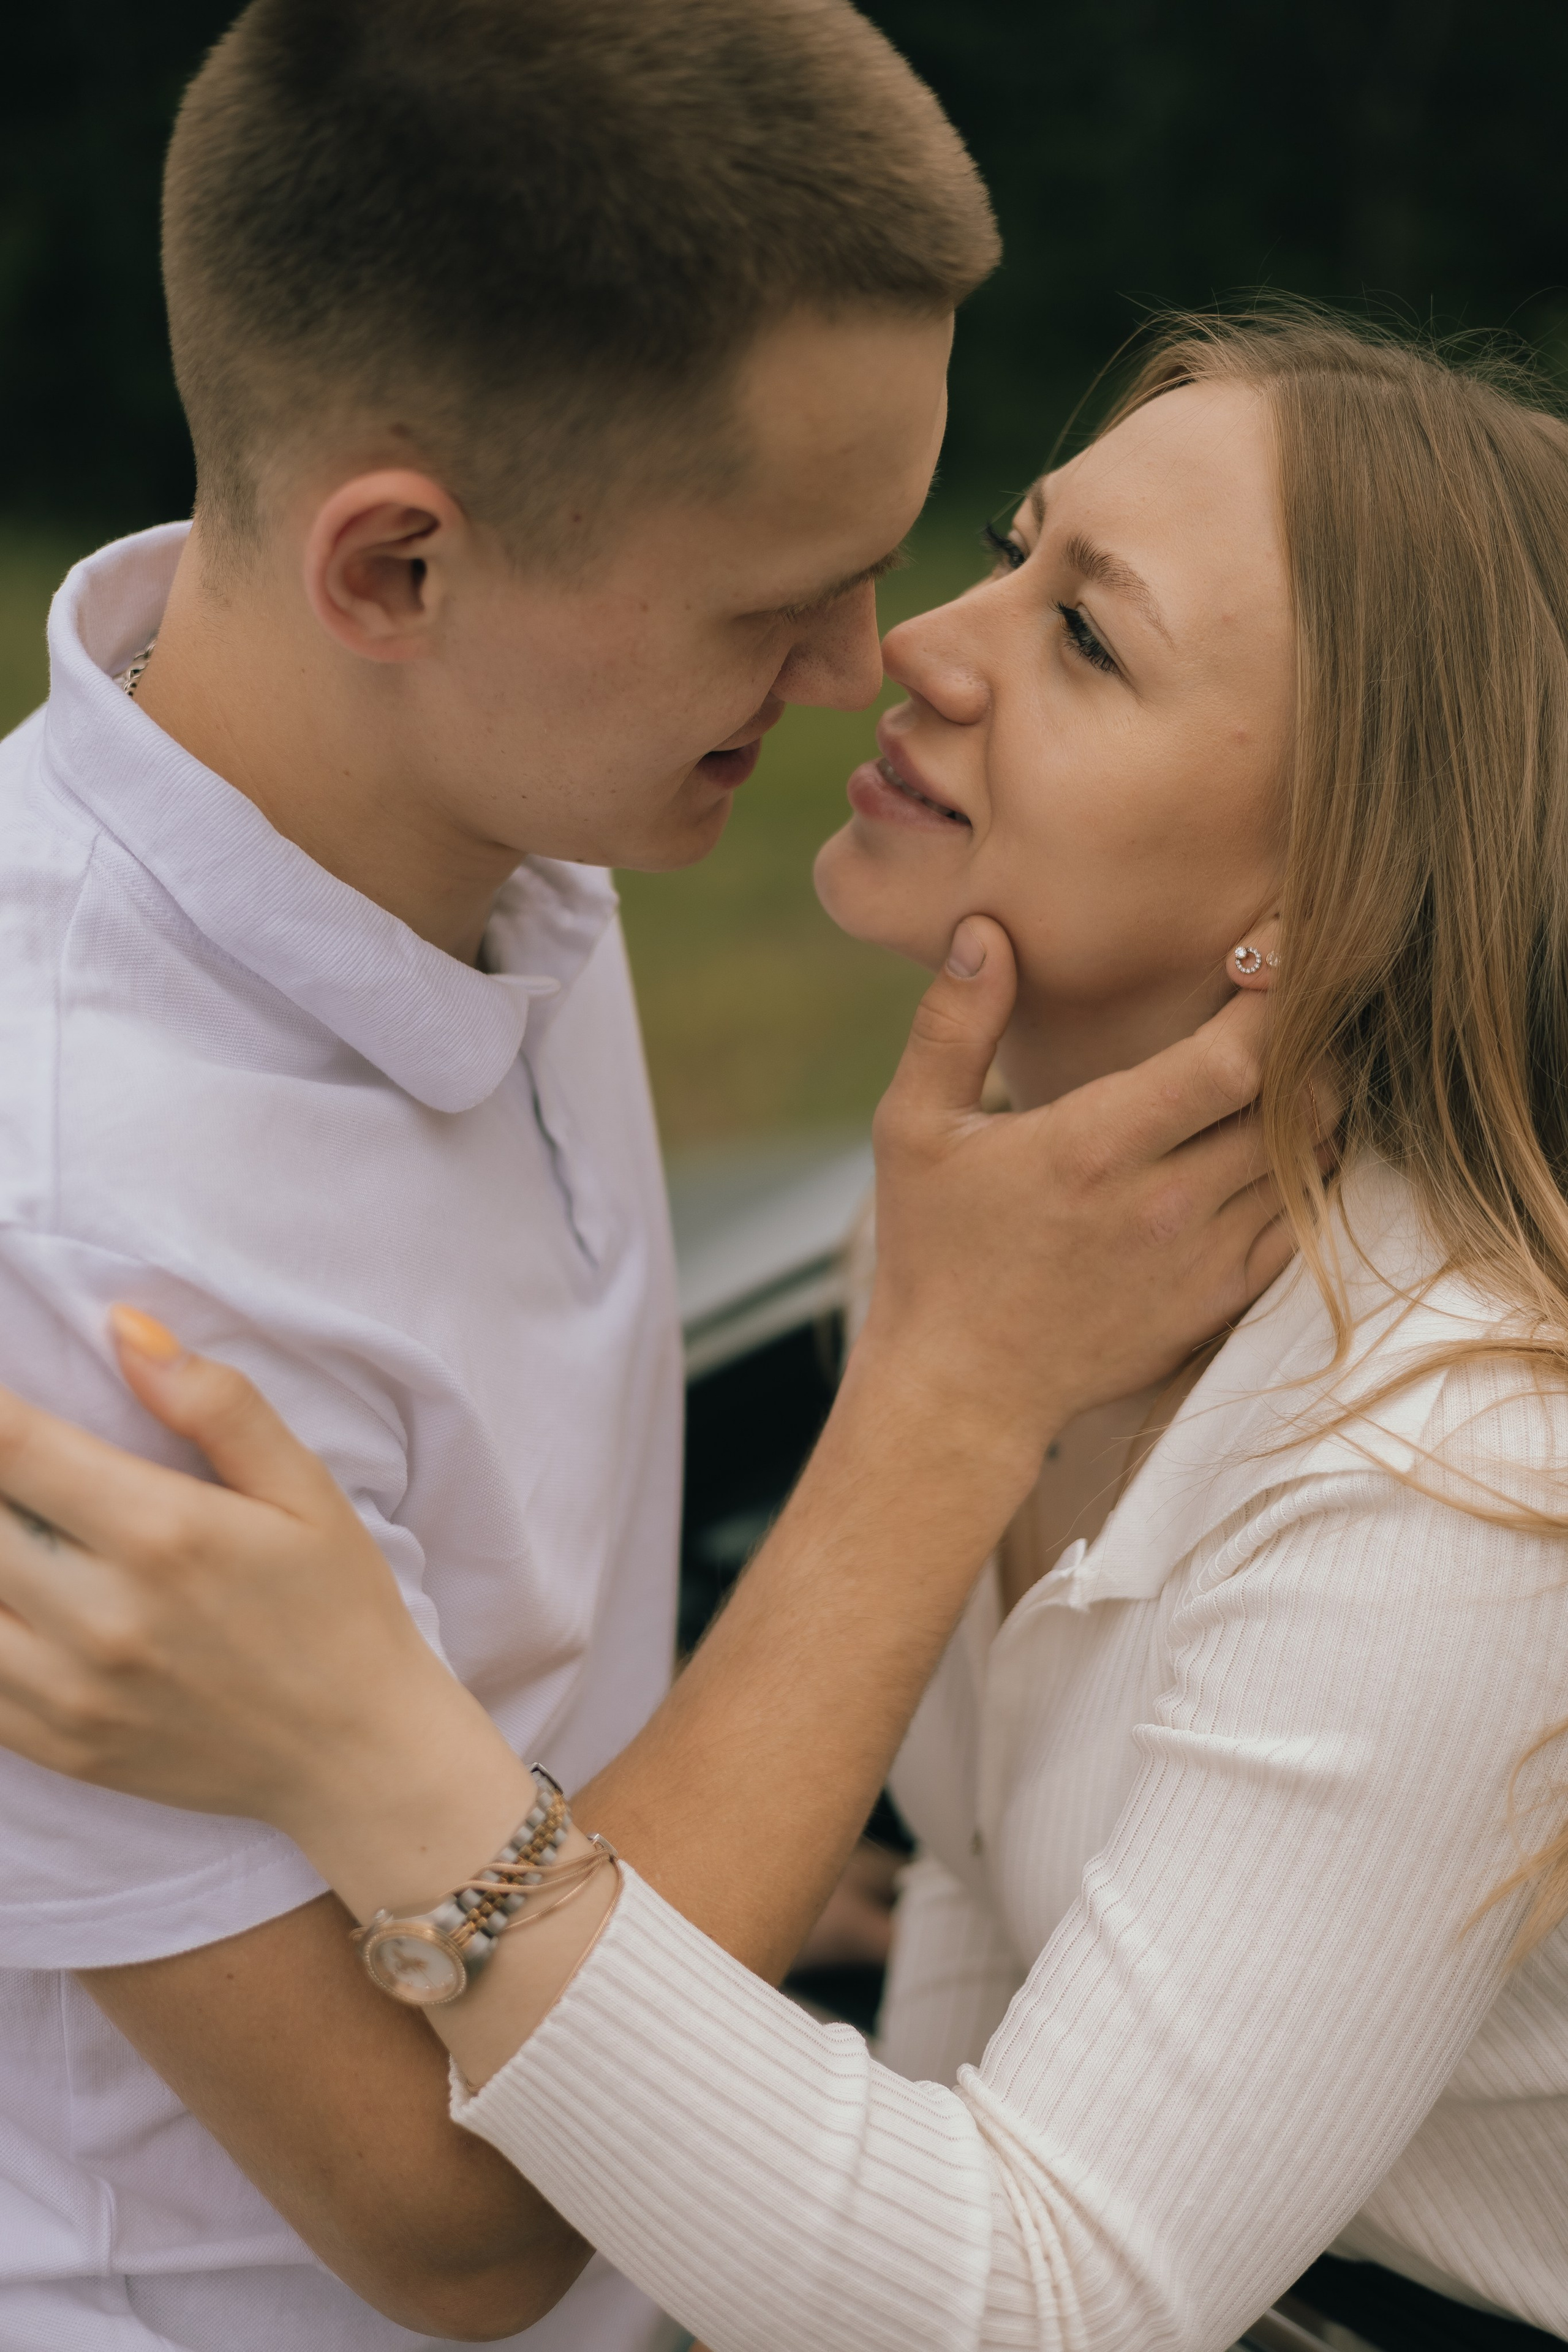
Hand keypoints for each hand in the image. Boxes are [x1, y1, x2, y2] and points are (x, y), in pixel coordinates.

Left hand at [0, 1315, 508, 1877]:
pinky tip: (9, 1592)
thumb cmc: (338, 1606)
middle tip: (8, 1461)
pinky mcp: (58, 1746)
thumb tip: (123, 1325)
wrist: (359, 1756)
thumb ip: (216, 1402)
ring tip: (12, 1519)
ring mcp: (71, 1690)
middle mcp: (102, 1615)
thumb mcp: (305, 1488)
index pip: (9, 1443)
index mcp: (162, 1532)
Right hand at [859, 914, 1292, 1478]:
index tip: (1270, 951)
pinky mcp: (1219, 1301)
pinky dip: (1304, 1173)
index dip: (1271, 995)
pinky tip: (1276, 1140)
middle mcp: (1165, 1204)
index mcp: (1094, 1148)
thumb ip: (952, 1025)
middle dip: (1308, 1039)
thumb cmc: (932, 1252)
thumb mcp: (913, 1130)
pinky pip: (1300, 1222)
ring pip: (1310, 1160)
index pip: (1234, 1058)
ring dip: (1313, 1105)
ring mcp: (1202, 1259)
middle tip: (1293, 998)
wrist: (961, 1390)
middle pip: (1296, 1102)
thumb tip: (985, 931)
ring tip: (1288, 1062)